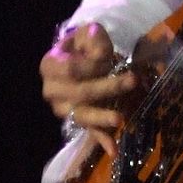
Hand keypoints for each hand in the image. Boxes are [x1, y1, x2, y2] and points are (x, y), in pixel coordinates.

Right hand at [39, 22, 135, 157]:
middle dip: (107, 87)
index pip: (70, 69)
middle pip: (79, 93)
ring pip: (82, 115)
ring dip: (102, 117)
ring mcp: (63, 109)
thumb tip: (102, 56)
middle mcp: (52, 90)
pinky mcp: (77, 120)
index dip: (90, 65)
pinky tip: (113, 149)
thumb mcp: (88, 33)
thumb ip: (95, 39)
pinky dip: (101, 139)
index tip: (108, 57)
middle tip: (132, 80)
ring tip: (120, 118)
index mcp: (50, 65)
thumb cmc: (83, 44)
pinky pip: (89, 131)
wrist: (78, 57)